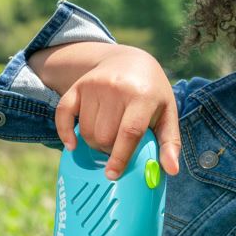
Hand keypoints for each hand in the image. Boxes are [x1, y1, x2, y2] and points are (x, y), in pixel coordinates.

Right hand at [53, 45, 181, 180]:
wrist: (130, 60)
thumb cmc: (152, 93)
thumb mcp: (168, 113)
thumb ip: (170, 142)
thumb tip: (172, 170)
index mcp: (142, 96)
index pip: (129, 132)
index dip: (120, 156)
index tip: (113, 174)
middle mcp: (116, 88)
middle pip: (104, 135)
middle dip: (109, 150)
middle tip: (117, 148)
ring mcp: (95, 85)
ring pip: (86, 130)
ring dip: (94, 142)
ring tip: (107, 137)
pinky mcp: (79, 85)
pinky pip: (63, 114)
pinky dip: (65, 132)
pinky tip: (73, 144)